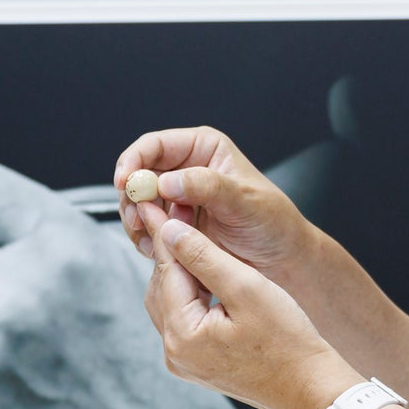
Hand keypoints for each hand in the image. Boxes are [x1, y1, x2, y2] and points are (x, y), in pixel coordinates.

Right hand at [113, 126, 318, 280]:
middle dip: (132, 197)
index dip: (134, 161)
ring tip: (154, 240)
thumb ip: (207, 187)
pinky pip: (146, 229)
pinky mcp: (175, 227)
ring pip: (137, 204)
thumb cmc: (274, 224)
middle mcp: (186, 171)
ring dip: (137, 222)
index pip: (154, 146)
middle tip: (138, 219)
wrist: (283, 263)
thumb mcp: (245, 201)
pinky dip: (146, 240)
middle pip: (138, 175)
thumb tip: (168, 182)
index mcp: (203, 149)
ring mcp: (178, 200)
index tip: (126, 183)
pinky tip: (160, 251)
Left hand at [144, 216, 360, 408]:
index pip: (166, 271)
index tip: (157, 204)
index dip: (165, 233)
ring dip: (181, 273)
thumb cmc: (289, 343)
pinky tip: (205, 275)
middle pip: (163, 288)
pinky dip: (190, 295)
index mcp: (183, 336)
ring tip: (193, 239)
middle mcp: (176, 354)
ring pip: (171, 303)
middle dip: (171, 252)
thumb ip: (204, 257)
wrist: (310, 386)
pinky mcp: (198, 364)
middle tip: (177, 214)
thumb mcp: (246, 288)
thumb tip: (170, 231)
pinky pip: (183, 320)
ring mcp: (186, 362)